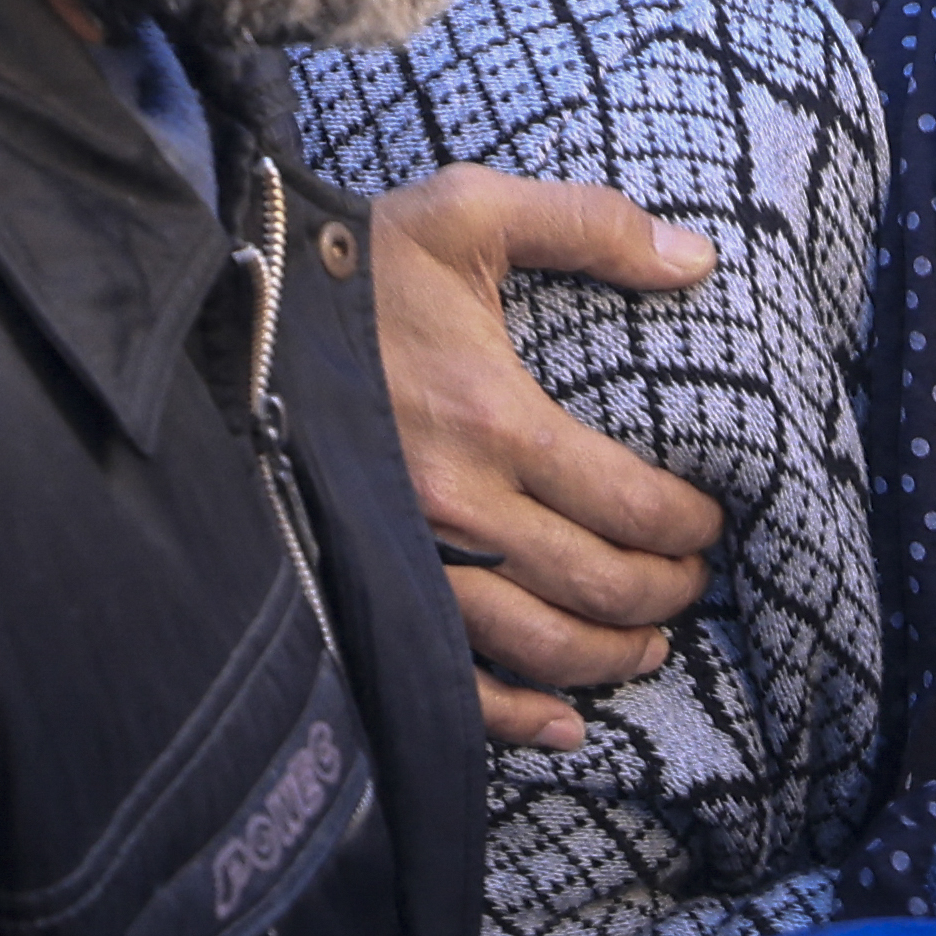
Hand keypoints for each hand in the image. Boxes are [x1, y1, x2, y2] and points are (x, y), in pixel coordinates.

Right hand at [365, 163, 726, 746]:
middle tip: (690, 580)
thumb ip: (590, 223)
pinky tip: (568, 723)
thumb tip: (700, 257)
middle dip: (664, 591)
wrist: (225, 316)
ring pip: (539, 645)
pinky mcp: (368, 588)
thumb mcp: (467, 212)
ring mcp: (411, 560)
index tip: (709, 520)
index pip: (632, 504)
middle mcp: (457, 506)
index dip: (689, 525)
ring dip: (611, 657)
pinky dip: (520, 717)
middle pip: (598, 585)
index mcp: (494, 420)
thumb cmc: (353, 265)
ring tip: (648, 644)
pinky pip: (455, 681)